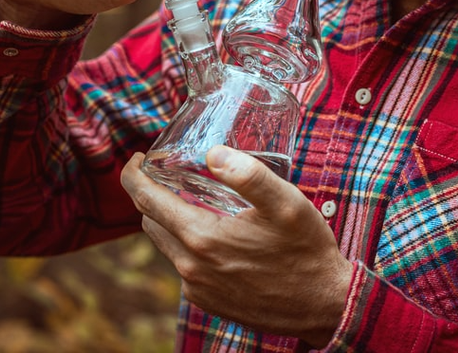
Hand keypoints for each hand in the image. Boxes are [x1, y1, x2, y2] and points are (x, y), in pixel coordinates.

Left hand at [121, 146, 352, 347]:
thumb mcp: (286, 203)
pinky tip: (216, 233)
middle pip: (151, 222)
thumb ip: (249, 175)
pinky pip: (185, 266)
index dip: (134, 175)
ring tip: (193, 199)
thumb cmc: (306, 251)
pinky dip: (189, 245)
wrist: (324, 305)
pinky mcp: (208, 301)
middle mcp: (190, 267)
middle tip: (169, 173)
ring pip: (167, 245)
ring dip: (172, 221)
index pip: (146, 201)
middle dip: (152, 195)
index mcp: (201, 238)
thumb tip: (213, 153)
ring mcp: (197, 288)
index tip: (136, 158)